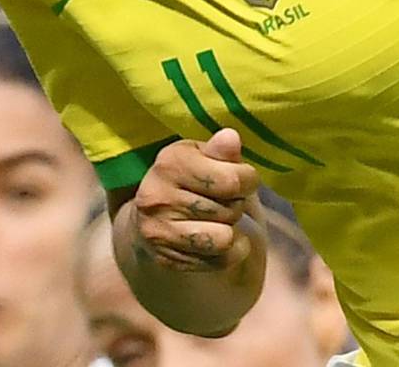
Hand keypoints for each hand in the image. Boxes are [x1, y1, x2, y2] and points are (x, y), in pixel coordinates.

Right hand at [130, 129, 263, 272]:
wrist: (151, 222)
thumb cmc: (189, 184)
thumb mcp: (203, 159)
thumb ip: (220, 152)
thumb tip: (231, 137)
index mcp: (168, 162)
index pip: (231, 180)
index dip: (247, 180)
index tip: (240, 179)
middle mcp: (157, 194)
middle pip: (230, 209)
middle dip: (235, 206)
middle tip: (221, 201)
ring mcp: (158, 229)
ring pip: (225, 238)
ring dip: (230, 231)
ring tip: (216, 220)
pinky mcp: (166, 258)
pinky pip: (220, 260)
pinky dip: (227, 253)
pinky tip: (213, 240)